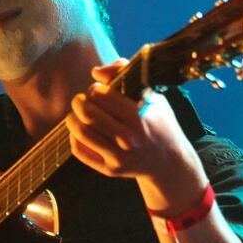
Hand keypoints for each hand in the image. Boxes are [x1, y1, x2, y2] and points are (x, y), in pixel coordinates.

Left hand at [65, 58, 193, 181]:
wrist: (168, 162)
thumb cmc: (157, 122)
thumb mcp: (151, 94)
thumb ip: (124, 73)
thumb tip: (95, 72)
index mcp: (140, 116)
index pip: (101, 95)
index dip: (94, 88)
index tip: (98, 90)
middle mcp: (129, 138)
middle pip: (87, 113)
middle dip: (80, 101)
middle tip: (84, 100)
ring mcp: (119, 157)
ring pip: (80, 132)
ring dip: (73, 117)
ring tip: (79, 114)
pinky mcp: (110, 170)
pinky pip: (79, 150)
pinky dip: (74, 136)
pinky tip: (82, 130)